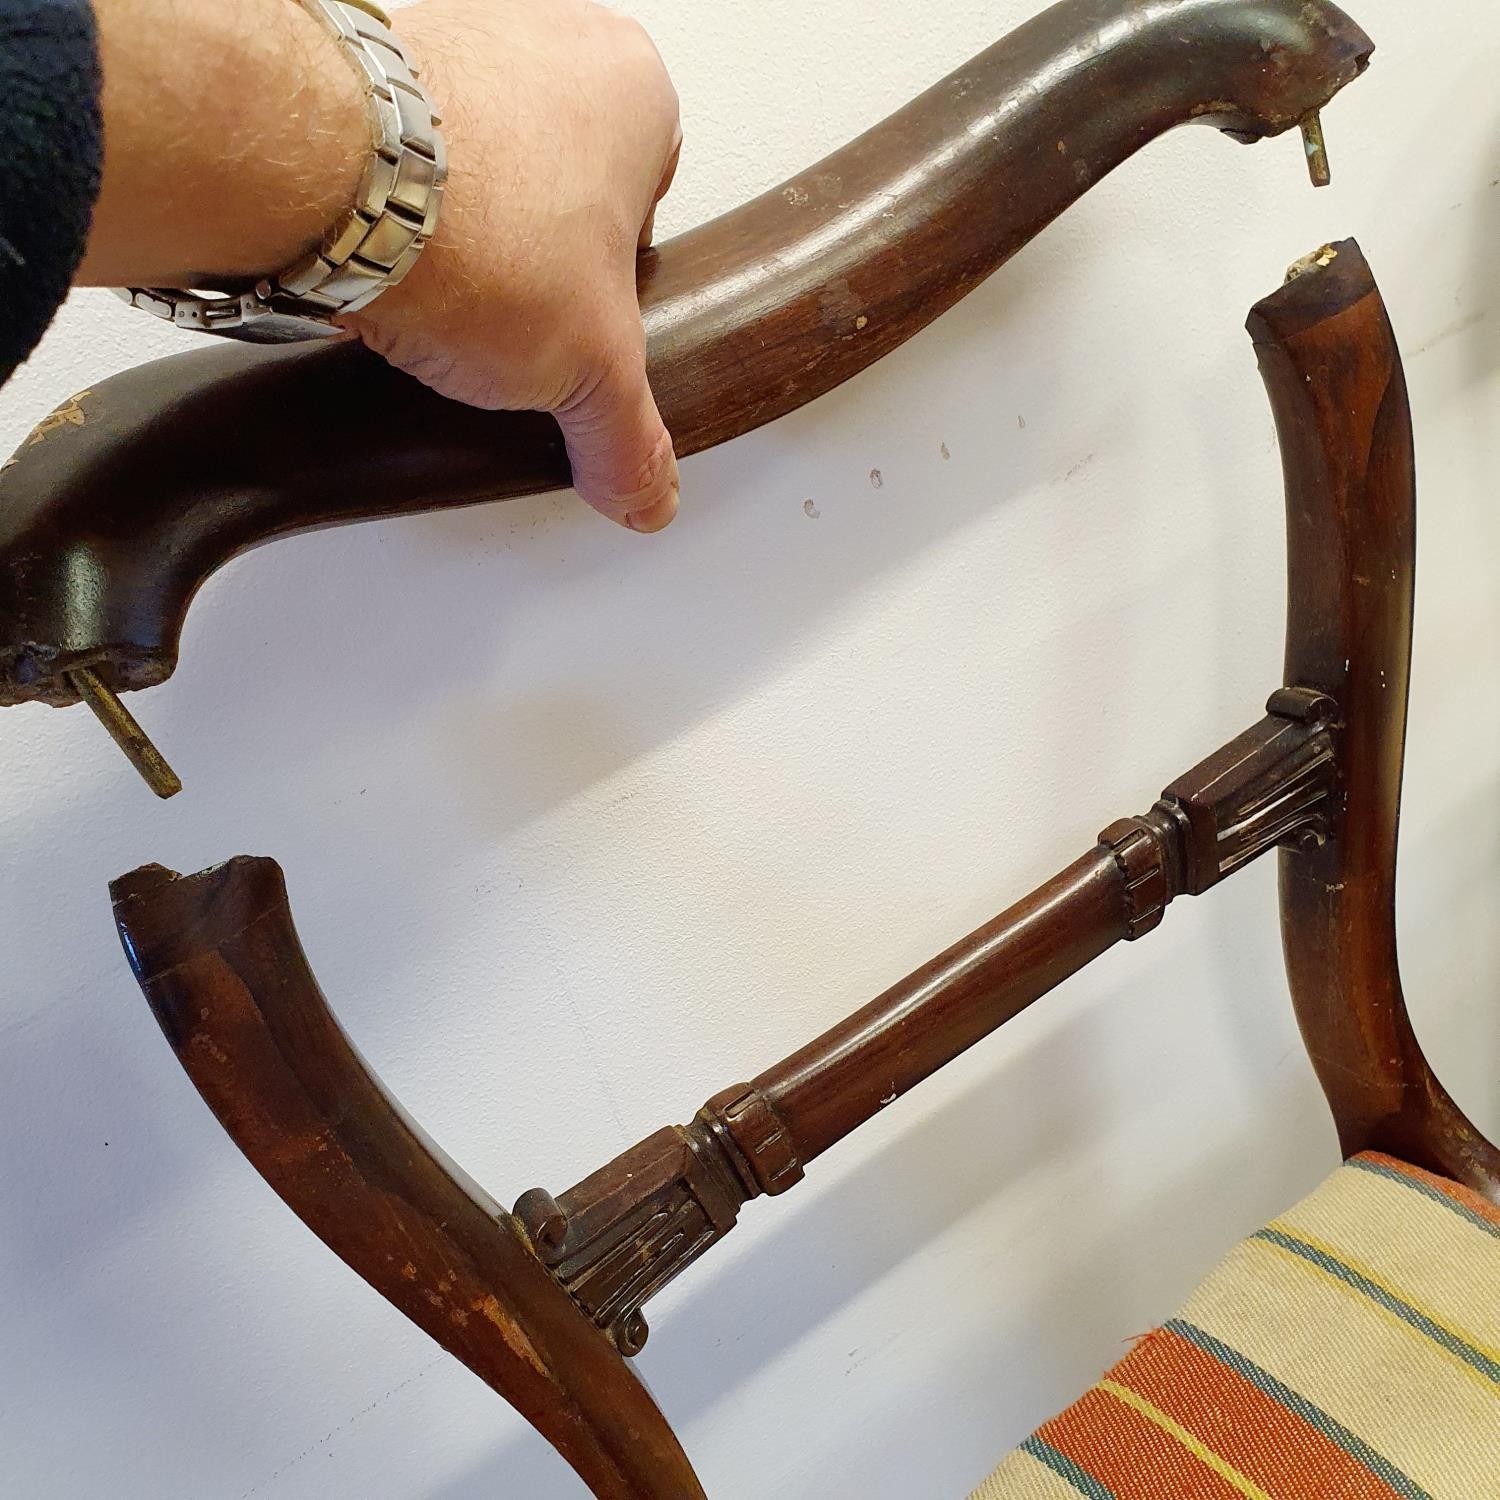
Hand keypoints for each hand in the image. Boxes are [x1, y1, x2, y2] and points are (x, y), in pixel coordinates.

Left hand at [343, 0, 683, 532]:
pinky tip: (389, 269)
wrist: (319, 181)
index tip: (583, 324)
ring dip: (467, 235)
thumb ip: (629, 438)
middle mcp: (551, 39)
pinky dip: (395, 211)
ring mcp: (455, 40)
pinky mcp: (367, 66)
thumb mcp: (593, 371)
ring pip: (481, 167)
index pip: (649, 207)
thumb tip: (642, 487)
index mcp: (636, 89)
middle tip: (517, 320)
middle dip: (540, 257)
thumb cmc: (471, 226)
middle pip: (563, 184)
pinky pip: (398, 155)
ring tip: (448, 304)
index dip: (616, 285)